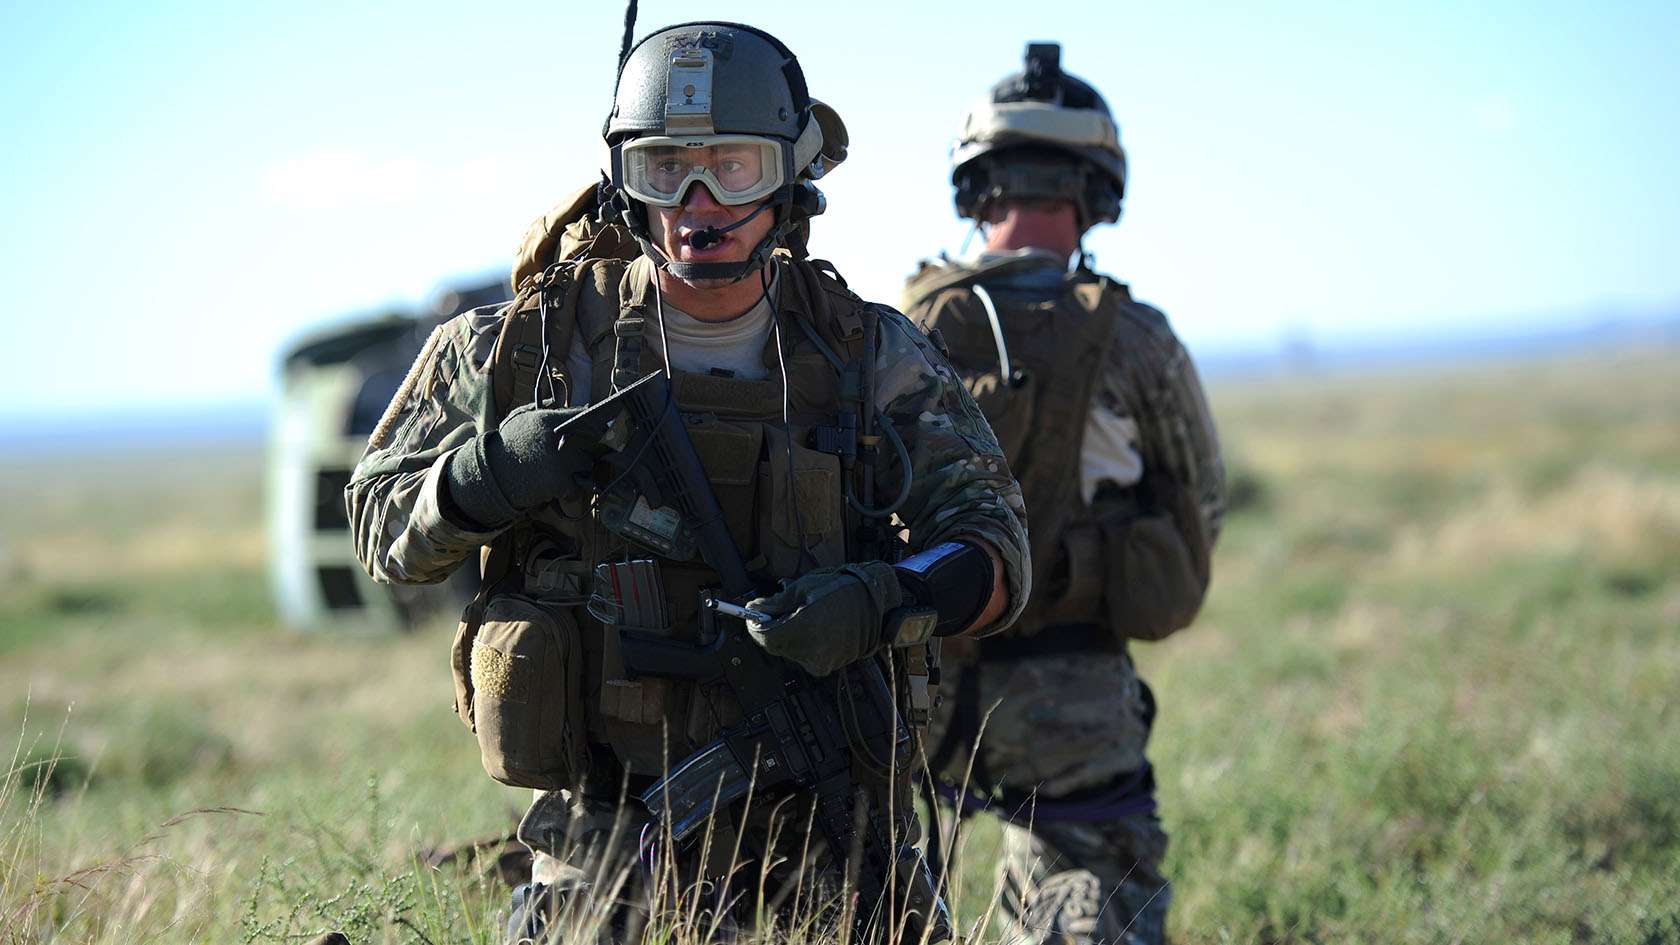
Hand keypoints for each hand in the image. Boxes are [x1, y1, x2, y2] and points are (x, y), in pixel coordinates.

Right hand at [445, 404, 597, 528]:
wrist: (490, 475)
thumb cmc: (506, 445)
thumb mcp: (518, 418)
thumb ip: (541, 407)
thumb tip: (560, 400)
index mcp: (547, 419)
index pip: (584, 415)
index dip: (596, 422)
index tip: (602, 428)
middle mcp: (557, 438)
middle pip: (592, 441)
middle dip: (588, 447)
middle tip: (579, 452)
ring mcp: (560, 461)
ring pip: (588, 464)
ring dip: (581, 468)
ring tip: (565, 470)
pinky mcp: (559, 483)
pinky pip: (577, 487)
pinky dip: (570, 490)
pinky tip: (557, 486)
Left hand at [743, 562, 903, 676]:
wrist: (876, 601)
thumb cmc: (843, 590)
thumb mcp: (803, 588)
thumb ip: (774, 604)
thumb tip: (754, 610)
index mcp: (802, 631)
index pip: (764, 638)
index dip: (756, 625)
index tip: (754, 615)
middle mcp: (810, 652)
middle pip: (776, 646)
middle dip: (775, 628)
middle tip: (782, 609)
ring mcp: (822, 662)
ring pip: (791, 651)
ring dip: (790, 635)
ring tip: (807, 614)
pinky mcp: (829, 666)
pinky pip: (807, 656)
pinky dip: (806, 642)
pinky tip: (818, 625)